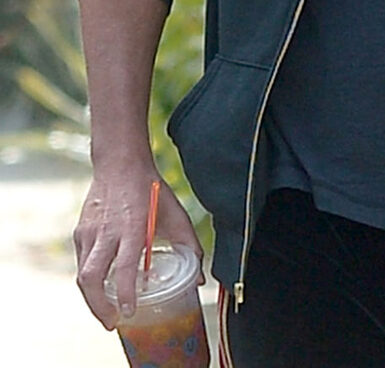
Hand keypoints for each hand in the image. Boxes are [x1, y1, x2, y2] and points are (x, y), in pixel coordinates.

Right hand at [74, 164, 201, 328]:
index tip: (129, 312)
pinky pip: (80, 263)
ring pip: (82, 274)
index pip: (123, 266)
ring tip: (107, 312)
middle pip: (91, 278)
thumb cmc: (151, 191)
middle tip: (113, 323)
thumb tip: (199, 278)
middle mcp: (106, 232)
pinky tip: (101, 290)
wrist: (120, 165)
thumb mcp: (176, 214)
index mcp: (132, 227)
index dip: (124, 293)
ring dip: (92, 299)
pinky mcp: (80, 233)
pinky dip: (90, 281)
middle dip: (99, 306)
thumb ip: (189, 245)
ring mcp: (89, 233)